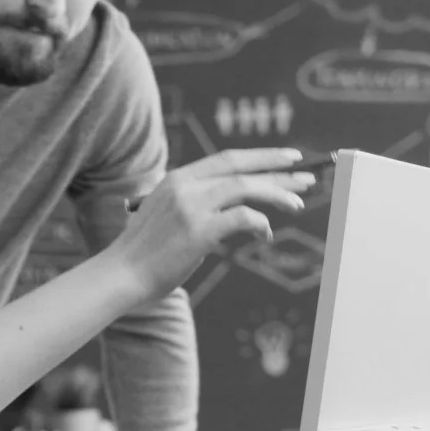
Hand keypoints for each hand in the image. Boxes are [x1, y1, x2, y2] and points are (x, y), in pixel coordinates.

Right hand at [112, 149, 315, 301]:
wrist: (122, 275)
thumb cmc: (144, 253)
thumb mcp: (166, 216)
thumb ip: (192, 204)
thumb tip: (232, 208)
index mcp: (176, 178)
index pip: (226, 158)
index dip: (261, 156)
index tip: (288, 158)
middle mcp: (184, 185)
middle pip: (240, 166)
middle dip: (278, 168)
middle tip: (307, 175)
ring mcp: (190, 206)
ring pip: (246, 187)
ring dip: (277, 193)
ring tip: (298, 204)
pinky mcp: (198, 230)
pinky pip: (243, 217)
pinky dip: (261, 223)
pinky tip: (265, 235)